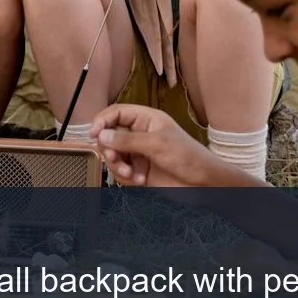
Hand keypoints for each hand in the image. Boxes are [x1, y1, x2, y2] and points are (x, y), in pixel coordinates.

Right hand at [92, 104, 251, 187]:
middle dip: (109, 148)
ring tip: (129, 174)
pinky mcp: (139, 171)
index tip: (94, 133)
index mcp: (147, 119)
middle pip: (110, 136)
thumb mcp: (157, 144)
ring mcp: (139, 153)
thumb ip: (127, 140)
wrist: (203, 184)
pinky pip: (121, 172)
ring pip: (113, 155)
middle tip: (114, 158)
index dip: (103, 121)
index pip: (117, 113)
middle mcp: (141, 134)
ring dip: (117, 166)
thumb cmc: (189, 157)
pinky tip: (139, 180)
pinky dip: (125, 177)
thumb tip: (102, 135)